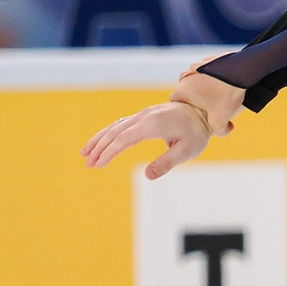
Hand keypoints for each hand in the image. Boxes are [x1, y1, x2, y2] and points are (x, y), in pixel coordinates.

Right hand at [82, 101, 211, 178]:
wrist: (202, 109)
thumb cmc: (196, 132)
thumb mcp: (187, 150)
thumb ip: (167, 163)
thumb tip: (147, 176)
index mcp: (153, 124)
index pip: (124, 139)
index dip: (109, 152)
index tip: (98, 165)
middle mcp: (144, 117)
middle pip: (115, 132)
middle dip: (99, 148)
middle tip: (88, 164)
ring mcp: (142, 115)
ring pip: (115, 126)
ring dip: (99, 139)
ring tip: (85, 153)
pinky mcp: (143, 116)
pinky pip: (121, 124)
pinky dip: (108, 133)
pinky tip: (100, 142)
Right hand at [171, 65, 244, 134]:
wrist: (243, 72)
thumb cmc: (227, 95)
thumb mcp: (221, 120)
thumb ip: (218, 131)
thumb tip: (221, 131)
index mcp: (183, 89)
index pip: (175, 100)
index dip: (184, 108)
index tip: (194, 112)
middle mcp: (186, 75)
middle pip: (186, 89)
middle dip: (194, 96)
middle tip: (209, 104)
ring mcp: (198, 64)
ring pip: (197, 77)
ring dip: (204, 85)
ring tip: (219, 92)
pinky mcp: (211, 58)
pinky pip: (209, 69)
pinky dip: (214, 75)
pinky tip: (226, 82)